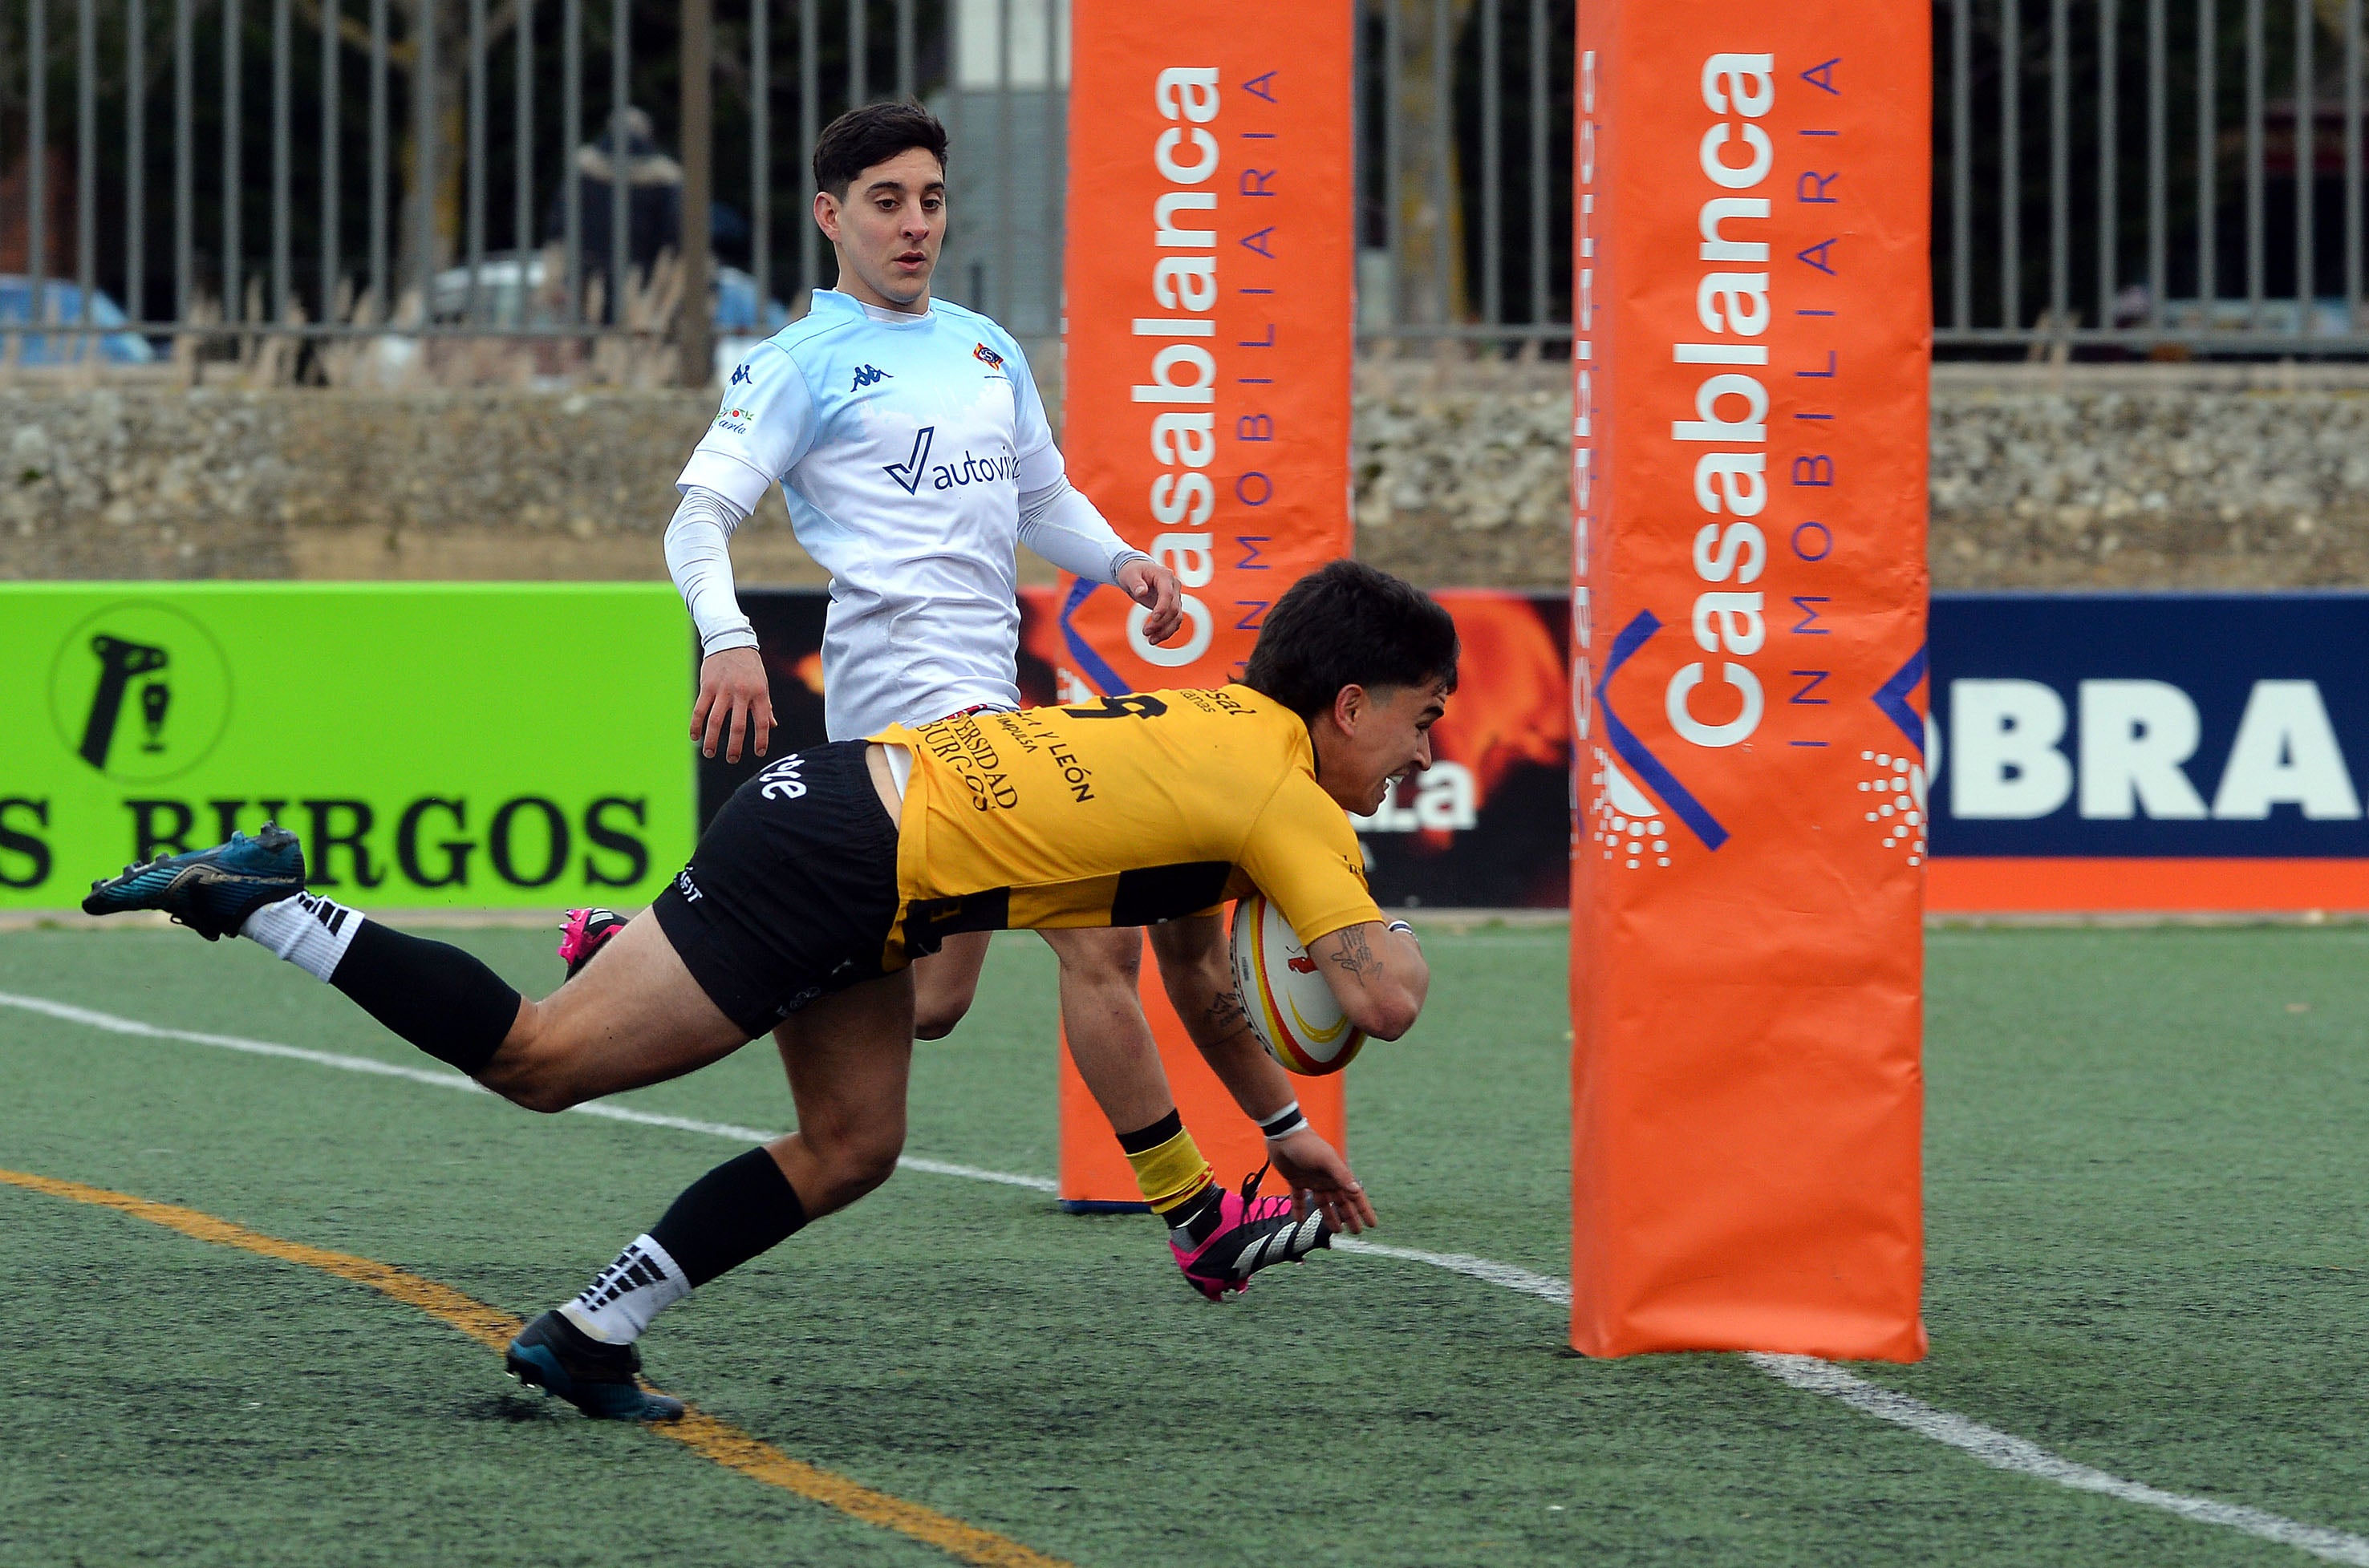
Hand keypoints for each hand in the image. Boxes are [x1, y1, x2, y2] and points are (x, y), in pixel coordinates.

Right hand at [693, 646, 775, 762]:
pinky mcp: (707, 686)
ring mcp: (723, 690)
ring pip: (716, 721)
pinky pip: (700, 709)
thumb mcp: (762, 684)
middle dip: (735, 747)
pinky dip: (696, 725)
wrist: (731, 641)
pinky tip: (695, 736)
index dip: (761, 739)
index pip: (762, 722)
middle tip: (732, 760)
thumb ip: (765, 706)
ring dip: (712, 740)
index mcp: (759, 693)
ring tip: (710, 753)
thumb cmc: (749, 666)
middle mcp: (742, 693)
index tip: (759, 752)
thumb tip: (772, 726)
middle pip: (738, 726)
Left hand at [1117, 557, 1182, 643]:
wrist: (1137, 573)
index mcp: (1165, 576)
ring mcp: (1175, 597)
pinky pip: (1174, 622)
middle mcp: (1174, 587)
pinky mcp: (1172, 607)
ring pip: (1177, 618)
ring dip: (1165, 631)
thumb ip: (1135, 583)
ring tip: (1150, 641)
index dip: (1163, 607)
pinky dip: (1166, 632)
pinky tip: (1155, 639)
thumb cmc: (1132, 572)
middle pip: (1174, 609)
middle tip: (1145, 632)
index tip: (1154, 618)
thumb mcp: (1130, 575)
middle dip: (1161, 623)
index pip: (1168, 594)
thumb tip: (1141, 592)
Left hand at [1263, 1125, 1375, 1234]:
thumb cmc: (1307, 1146)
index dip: (1364, 1210)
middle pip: (1341, 1202)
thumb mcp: (1327, 1160)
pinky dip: (1299, 1209)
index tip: (1372, 1224)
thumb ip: (1341, 1175)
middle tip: (1356, 1232)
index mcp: (1337, 1175)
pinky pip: (1299, 1199)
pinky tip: (1300, 1221)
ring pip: (1324, 1203)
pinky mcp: (1296, 1180)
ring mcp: (1312, 1180)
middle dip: (1350, 1216)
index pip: (1355, 1196)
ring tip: (1336, 1231)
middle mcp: (1327, 1179)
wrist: (1283, 1134)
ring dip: (1330, 1217)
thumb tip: (1357, 1191)